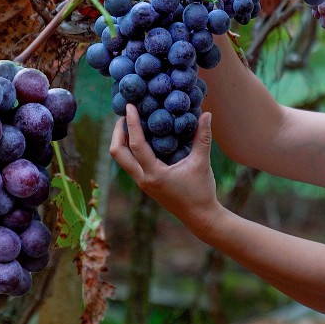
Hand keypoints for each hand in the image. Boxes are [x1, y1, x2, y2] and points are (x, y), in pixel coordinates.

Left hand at [109, 104, 222, 234]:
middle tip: (125, 115)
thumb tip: (207, 114)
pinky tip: (142, 138)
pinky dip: (131, 149)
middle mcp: (143, 179)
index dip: (132, 123)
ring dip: (122, 141)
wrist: (200, 217)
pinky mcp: (146, 184)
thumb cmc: (201, 191)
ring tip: (131, 123)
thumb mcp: (202, 162)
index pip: (136, 145)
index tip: (129, 106)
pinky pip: (131, 163)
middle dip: (117, 132)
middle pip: (117, 153)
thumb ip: (203, 137)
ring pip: (122, 160)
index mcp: (154, 174)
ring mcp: (143, 183)